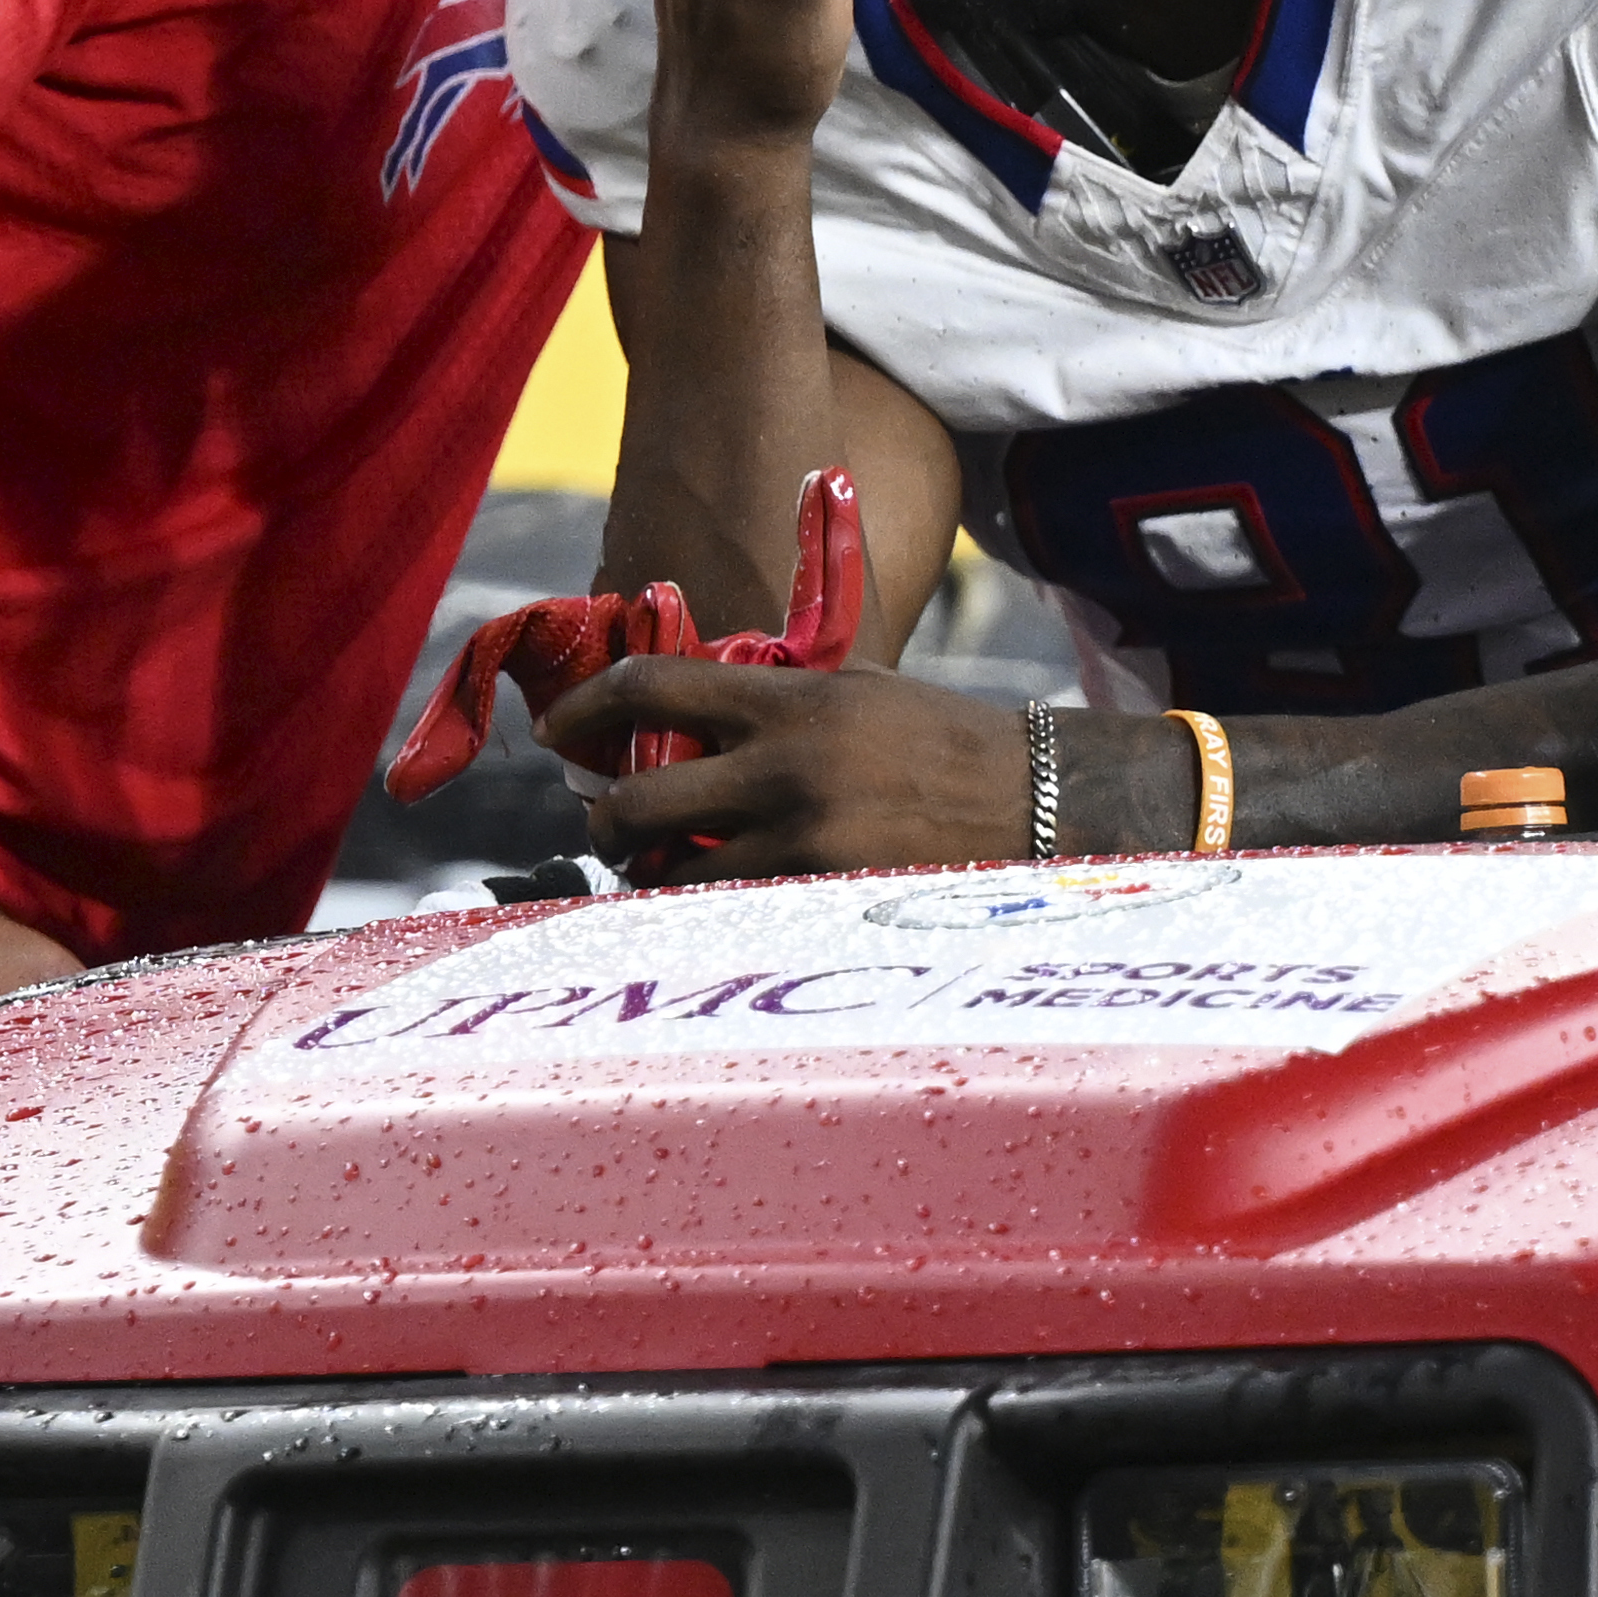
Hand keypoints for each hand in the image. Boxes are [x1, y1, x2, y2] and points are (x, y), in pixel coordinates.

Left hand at [539, 658, 1066, 879]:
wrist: (1041, 801)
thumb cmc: (946, 740)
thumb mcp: (859, 689)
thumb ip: (775, 693)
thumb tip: (688, 704)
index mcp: (790, 700)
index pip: (651, 687)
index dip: (585, 709)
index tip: (556, 731)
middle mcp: (782, 768)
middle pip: (634, 799)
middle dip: (603, 816)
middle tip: (605, 820)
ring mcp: (800, 841)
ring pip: (668, 873)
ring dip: (651, 872)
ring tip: (664, 865)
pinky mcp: (821, 897)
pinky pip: (728, 909)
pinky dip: (711, 903)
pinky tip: (722, 895)